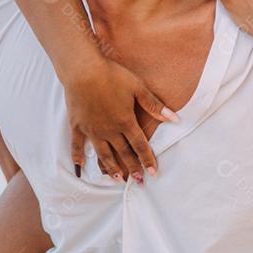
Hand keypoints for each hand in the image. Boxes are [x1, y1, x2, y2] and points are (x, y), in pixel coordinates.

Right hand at [65, 56, 178, 181]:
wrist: (83, 70)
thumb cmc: (112, 75)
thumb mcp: (138, 87)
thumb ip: (154, 105)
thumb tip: (174, 119)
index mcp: (125, 121)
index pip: (140, 145)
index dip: (147, 160)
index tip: (153, 173)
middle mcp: (109, 130)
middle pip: (123, 153)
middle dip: (132, 168)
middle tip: (138, 182)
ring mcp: (92, 130)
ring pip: (103, 154)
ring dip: (111, 168)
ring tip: (117, 180)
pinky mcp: (77, 125)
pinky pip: (77, 146)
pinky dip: (78, 158)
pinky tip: (81, 168)